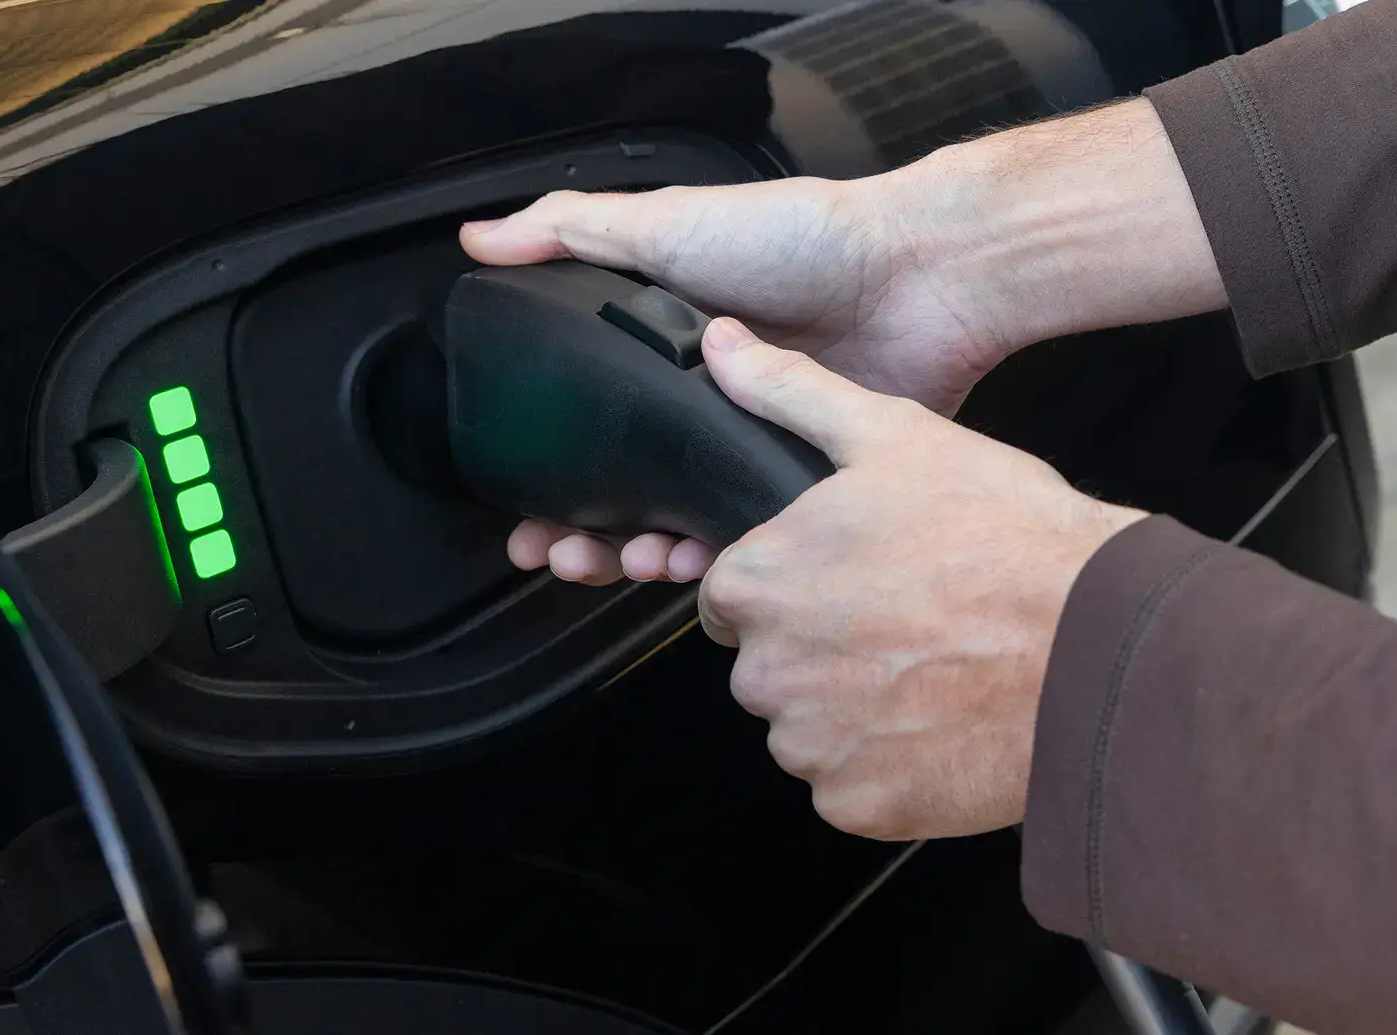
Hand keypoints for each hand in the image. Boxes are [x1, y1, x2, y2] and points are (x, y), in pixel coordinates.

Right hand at [470, 173, 995, 583]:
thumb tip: (481, 239)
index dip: (544, 473)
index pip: (585, 424)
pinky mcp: (801, 482)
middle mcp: (703, 404)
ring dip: (633, 554)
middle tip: (551, 553)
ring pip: (676, 525)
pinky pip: (744, 535)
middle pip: (622, 490)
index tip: (515, 509)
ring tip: (614, 560)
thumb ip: (572, 233)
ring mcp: (750, 445)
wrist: (915, 277)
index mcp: (664, 349)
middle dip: (579, 534)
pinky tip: (683, 560)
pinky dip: (708, 558)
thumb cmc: (802, 239)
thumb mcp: (670, 224)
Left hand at [693, 319, 1146, 839]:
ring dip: (852, 709)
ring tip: (933, 669)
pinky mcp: (859, 804)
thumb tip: (720, 346)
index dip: (793, 584)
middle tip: (905, 623)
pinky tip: (943, 719)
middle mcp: (767, 671)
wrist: (1097, 645)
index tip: (854, 582)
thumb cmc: (1007, 540)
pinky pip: (851, 786)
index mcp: (761, 580)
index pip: (732, 593)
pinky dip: (888, 765)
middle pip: (767, 665)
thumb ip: (790, 393)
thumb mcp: (896, 436)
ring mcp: (812, 745)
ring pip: (808, 728)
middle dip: (820, 649)